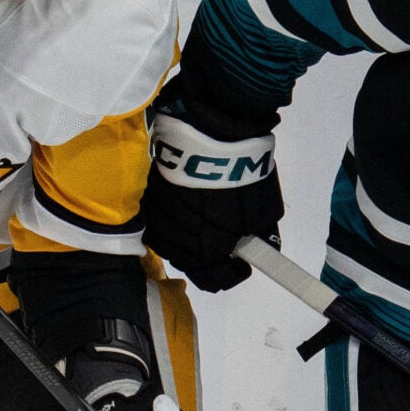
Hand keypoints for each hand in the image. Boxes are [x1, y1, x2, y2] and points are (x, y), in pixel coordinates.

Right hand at [143, 87, 281, 291]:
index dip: (231, 274)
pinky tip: (188, 202)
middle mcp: (176, 241)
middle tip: (226, 236)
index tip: (242, 264)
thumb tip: (259, 249)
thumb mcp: (263, 210)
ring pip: (170, 241)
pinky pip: (159, 219)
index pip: (215, 279)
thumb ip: (260, 237)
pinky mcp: (147, 196)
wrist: (212, 130)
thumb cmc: (240, 172)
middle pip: (190, 262)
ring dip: (187, 237)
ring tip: (206, 216)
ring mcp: (158, 219)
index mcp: (207, 250)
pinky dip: (173, 217)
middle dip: (209, 255)